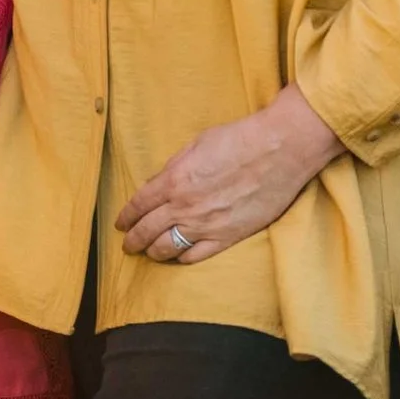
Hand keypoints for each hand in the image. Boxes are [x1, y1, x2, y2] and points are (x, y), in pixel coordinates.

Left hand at [116, 83, 345, 264]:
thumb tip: (158, 182)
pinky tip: (179, 257)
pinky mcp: (229, 236)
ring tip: (150, 253)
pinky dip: (183, 259)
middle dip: (133, 240)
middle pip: (147, 230)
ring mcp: (206, 225)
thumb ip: (174, 167)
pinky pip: (197, 256)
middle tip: (128, 245)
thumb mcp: (196, 144)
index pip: (138, 205)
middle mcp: (185, 206)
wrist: (280, 150)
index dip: (125, 217)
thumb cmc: (239, 139)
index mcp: (173, 180)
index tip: (120, 224)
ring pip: (168, 248)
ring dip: (154, 252)